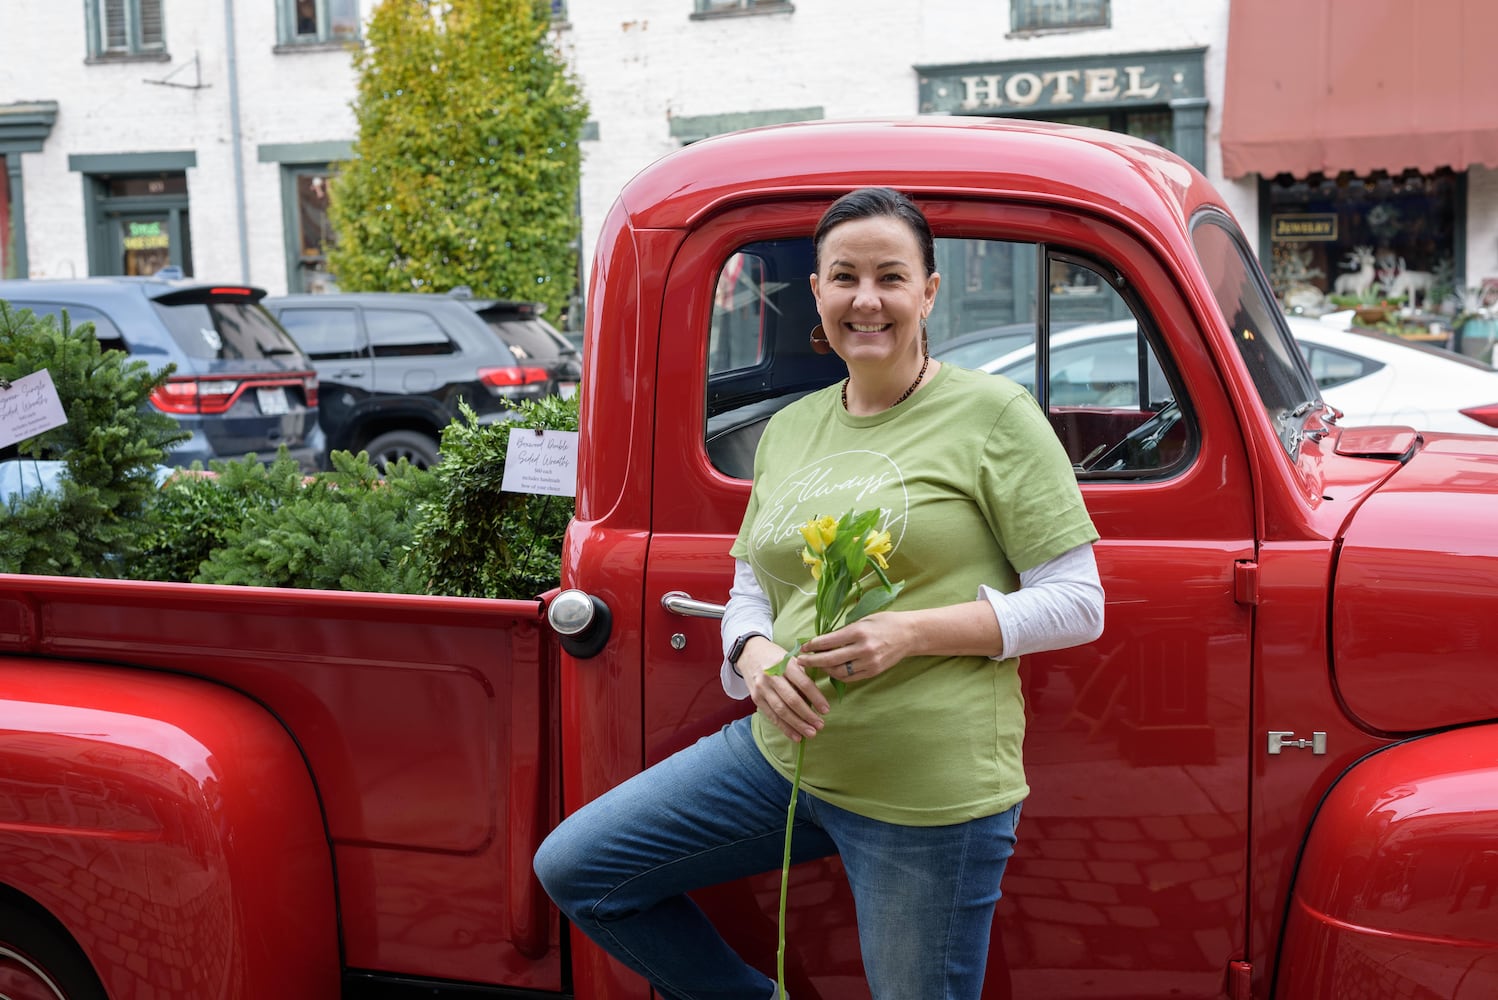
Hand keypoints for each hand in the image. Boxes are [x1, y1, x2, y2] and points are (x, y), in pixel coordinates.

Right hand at [739, 637, 828, 741]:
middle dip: (807, 715)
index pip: (803, 683)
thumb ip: (803, 674)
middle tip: (820, 725)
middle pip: (792, 700)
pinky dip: (784, 728)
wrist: (749, 652)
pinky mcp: (756, 698)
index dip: (816, 698)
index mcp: (784, 663)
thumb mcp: (791, 658)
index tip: (826, 710)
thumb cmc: (776, 656)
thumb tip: (817, 698)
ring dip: (797, 724)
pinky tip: (796, 736)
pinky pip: (772, 716)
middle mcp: (772, 676)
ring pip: (781, 711)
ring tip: (811, 733)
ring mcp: (762, 688)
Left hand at [795, 612, 909, 682]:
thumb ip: (844, 631)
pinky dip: (838, 675)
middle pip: (831, 659)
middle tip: (800, 660)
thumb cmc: (885, 622)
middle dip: (812, 661)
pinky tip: (831, 670)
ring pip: (839, 671)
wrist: (910, 634)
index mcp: (859, 631)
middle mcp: (863, 648)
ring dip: (824, 669)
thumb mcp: (863, 620)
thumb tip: (823, 640)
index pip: (829, 641)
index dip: (813, 645)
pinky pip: (850, 677)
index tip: (803, 646)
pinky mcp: (873, 672)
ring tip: (816, 665)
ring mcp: (869, 662)